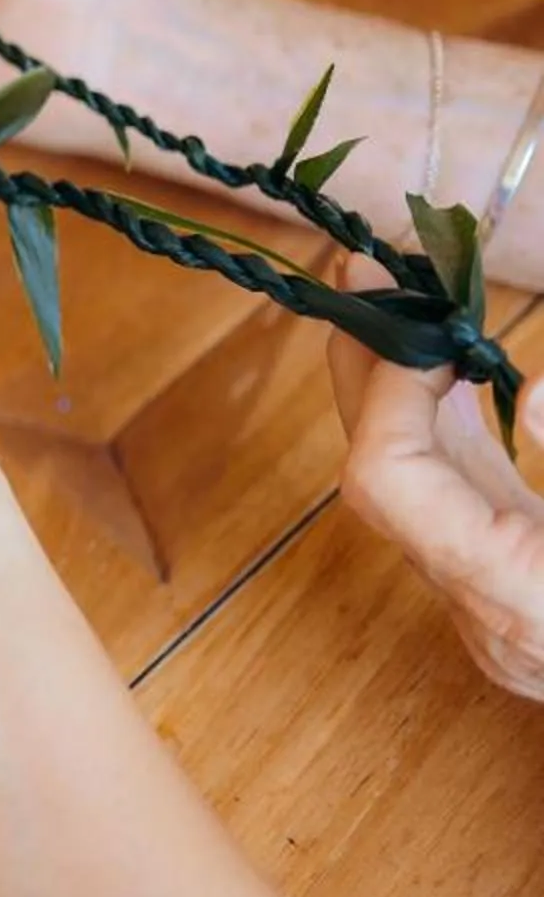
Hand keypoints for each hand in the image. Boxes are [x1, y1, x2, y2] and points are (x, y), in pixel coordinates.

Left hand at [328, 266, 543, 700]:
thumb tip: (534, 395)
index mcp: (518, 594)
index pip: (388, 480)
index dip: (390, 393)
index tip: (428, 330)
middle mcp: (487, 613)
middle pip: (378, 478)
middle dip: (368, 373)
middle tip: (370, 282)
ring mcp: (493, 614)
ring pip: (409, 493)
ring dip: (404, 400)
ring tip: (410, 312)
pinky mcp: (511, 601)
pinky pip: (452, 509)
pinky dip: (449, 439)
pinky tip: (465, 381)